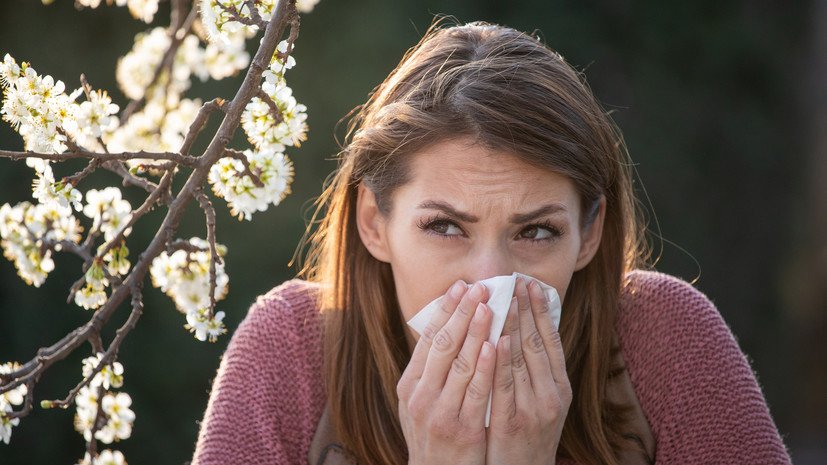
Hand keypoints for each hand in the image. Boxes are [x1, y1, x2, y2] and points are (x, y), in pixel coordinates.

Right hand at [397, 281, 495, 464]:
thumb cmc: (434, 438)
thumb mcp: (419, 404)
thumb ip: (429, 372)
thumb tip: (442, 330)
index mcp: (409, 385)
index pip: (428, 338)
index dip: (444, 310)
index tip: (460, 286)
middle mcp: (420, 396)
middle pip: (442, 344)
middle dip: (461, 312)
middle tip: (478, 286)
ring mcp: (440, 413)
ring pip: (459, 362)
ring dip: (475, 330)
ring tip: (489, 305)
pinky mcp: (462, 429)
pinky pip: (475, 392)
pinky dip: (484, 366)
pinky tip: (493, 345)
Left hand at [486, 277, 570, 464]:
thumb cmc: (526, 437)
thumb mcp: (539, 402)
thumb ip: (533, 371)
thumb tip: (523, 332)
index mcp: (559, 387)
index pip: (550, 339)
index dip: (541, 310)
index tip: (531, 284)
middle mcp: (552, 395)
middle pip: (537, 343)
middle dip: (526, 309)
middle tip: (515, 279)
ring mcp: (534, 409)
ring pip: (522, 360)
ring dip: (512, 326)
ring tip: (504, 298)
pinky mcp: (513, 424)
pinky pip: (505, 388)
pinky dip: (501, 363)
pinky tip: (495, 341)